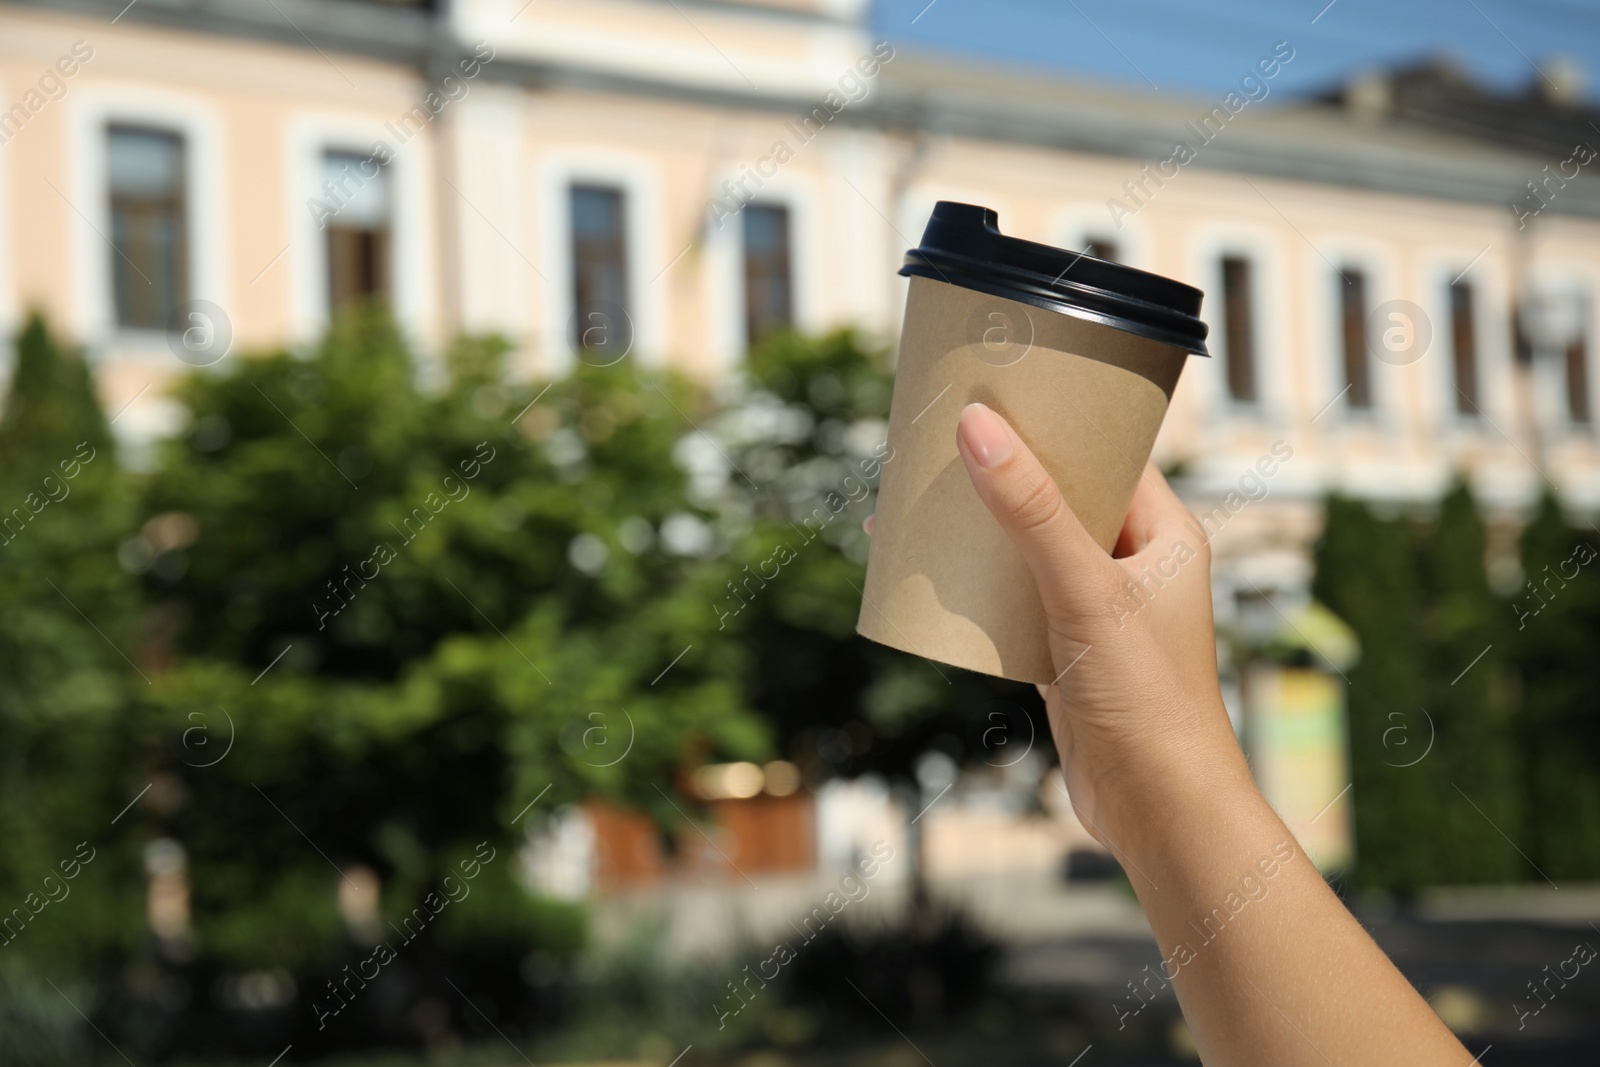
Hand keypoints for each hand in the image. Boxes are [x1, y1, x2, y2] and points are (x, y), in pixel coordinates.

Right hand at [953, 402, 1249, 853]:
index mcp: (1165, 533)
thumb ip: (1032, 511)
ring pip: (1031, 550)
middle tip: (940, 443)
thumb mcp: (1085, 592)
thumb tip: (979, 427)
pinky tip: (933, 577)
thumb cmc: (1148, 699)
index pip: (1107, 452)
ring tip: (924, 503)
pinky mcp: (1068, 653)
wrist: (1159, 812)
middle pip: (1061, 496)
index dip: (1054, 420)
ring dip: (983, 533)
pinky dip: (978, 589)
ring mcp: (1100, 610)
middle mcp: (1136, 564)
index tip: (996, 390)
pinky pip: (1015, 602)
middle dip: (1003, 474)